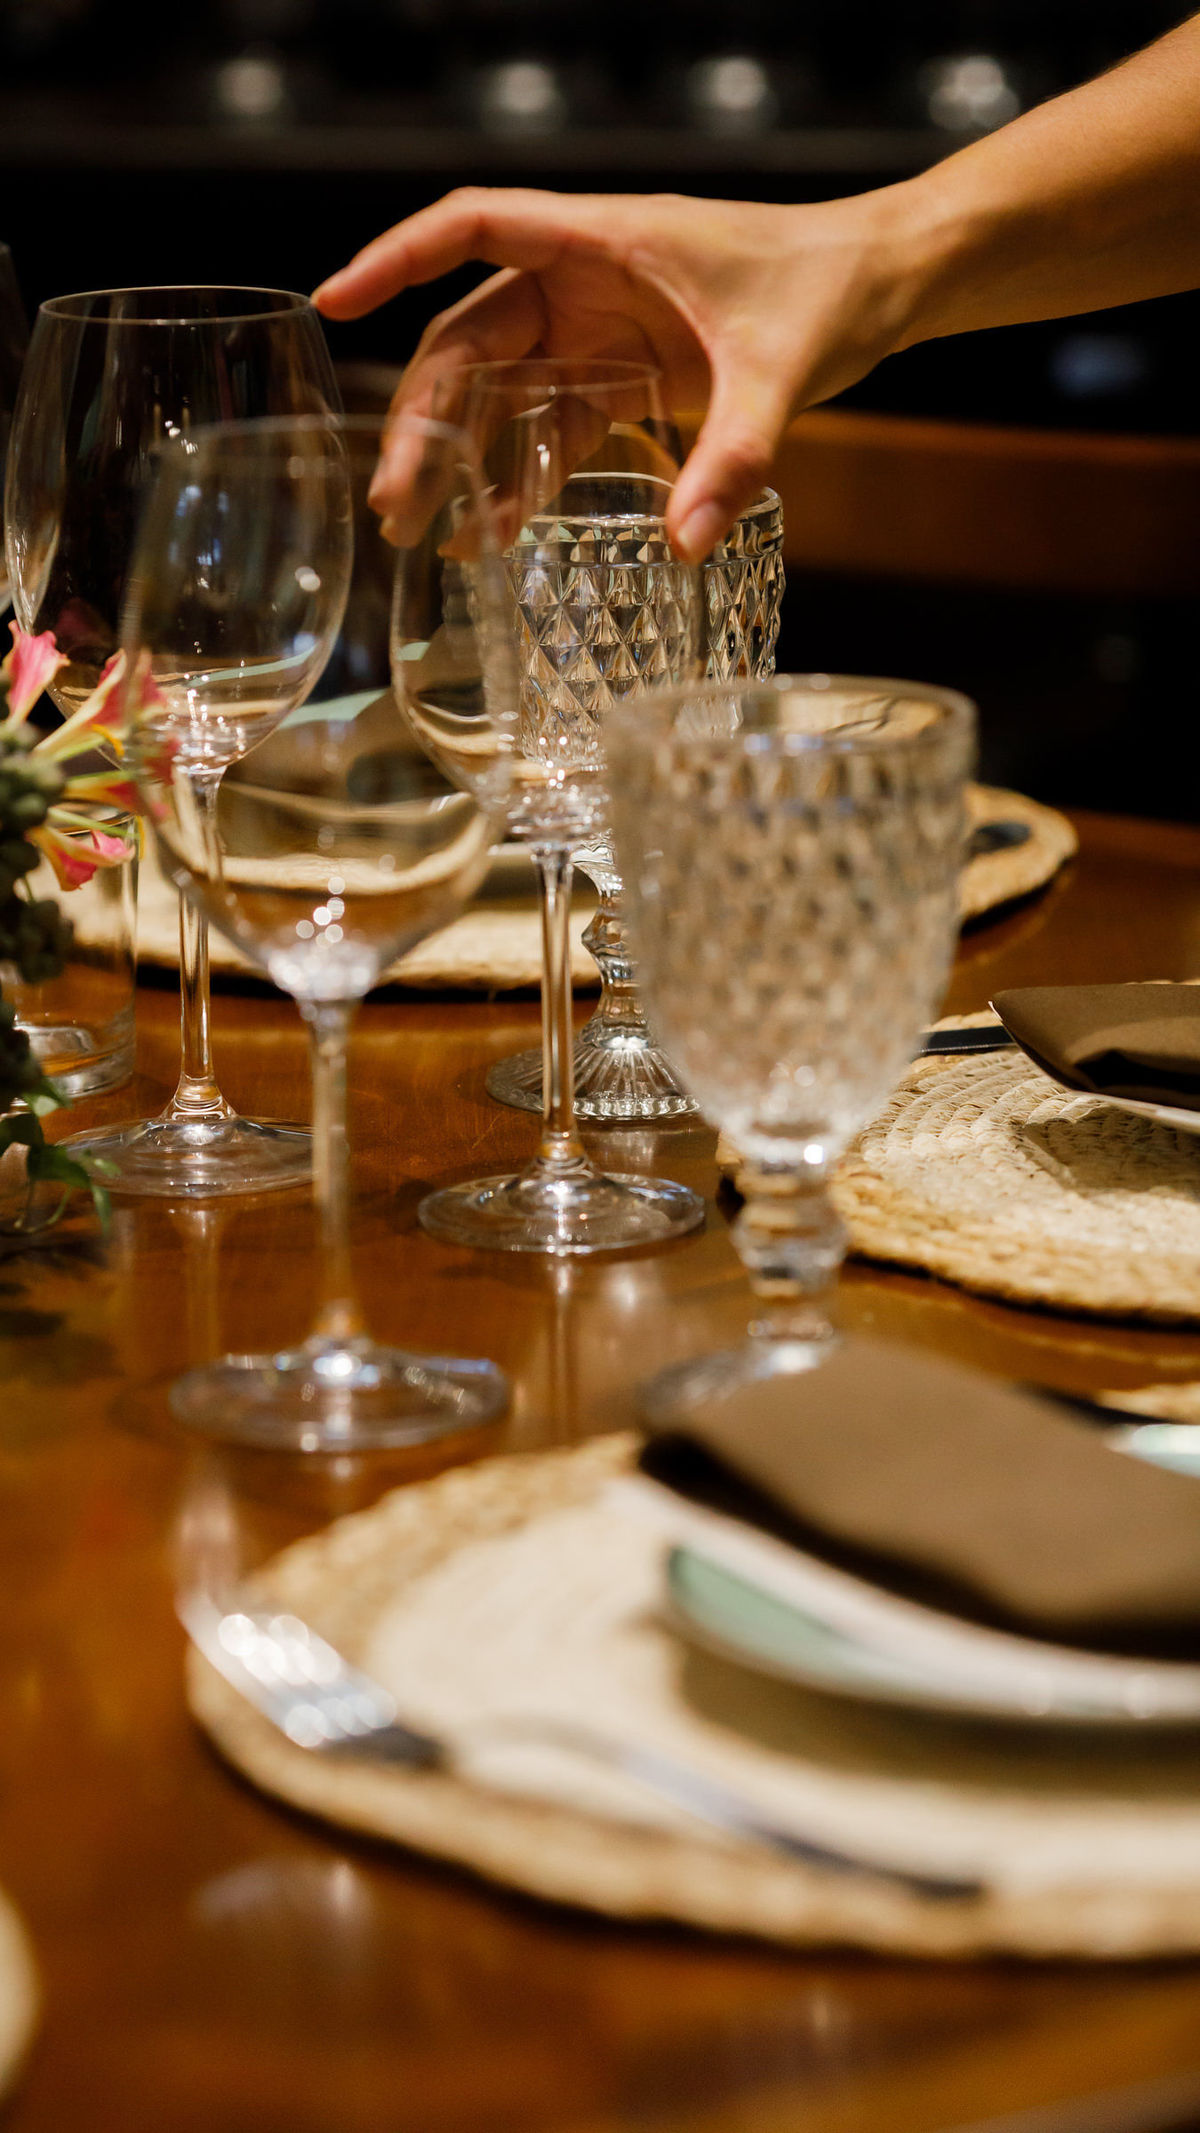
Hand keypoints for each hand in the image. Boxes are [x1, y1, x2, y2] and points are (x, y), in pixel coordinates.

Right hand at [314, 185, 921, 557]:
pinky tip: (493, 535)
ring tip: (422, 532)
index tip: (335, 302)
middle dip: (424, 418)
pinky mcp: (626, 378)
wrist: (884, 284)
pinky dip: (522, 476)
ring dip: (460, 456)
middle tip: (394, 501)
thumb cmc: (830, 289)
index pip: (473, 227)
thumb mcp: (782, 374)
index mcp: (604, 242)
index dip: (398, 259)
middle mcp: (587, 283)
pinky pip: (554, 428)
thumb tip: (687, 548)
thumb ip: (734, 459)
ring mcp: (601, 332)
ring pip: (502, 390)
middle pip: (471, 338)